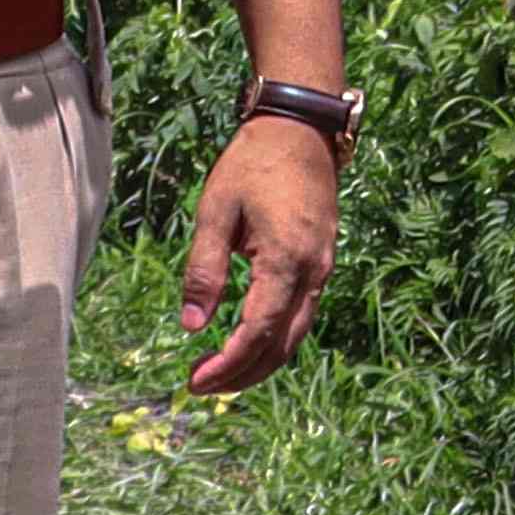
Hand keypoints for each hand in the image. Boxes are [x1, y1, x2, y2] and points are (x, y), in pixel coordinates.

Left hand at [176, 112, 338, 395]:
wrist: (300, 129)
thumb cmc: (252, 164)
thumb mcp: (216, 212)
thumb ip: (204, 270)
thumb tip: (191, 325)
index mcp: (286, 259)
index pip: (258, 330)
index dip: (228, 363)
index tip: (196, 380)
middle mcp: (312, 272)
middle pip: (282, 345)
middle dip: (243, 374)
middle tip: (201, 386)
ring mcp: (322, 269)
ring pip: (295, 334)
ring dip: (259, 361)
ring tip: (220, 373)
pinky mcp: (321, 263)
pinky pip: (301, 315)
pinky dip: (274, 338)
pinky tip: (247, 341)